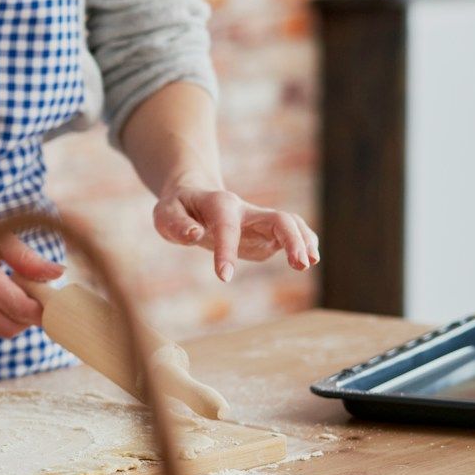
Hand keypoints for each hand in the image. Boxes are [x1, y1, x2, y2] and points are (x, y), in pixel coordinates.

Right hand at [0, 182, 63, 338]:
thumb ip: (27, 258)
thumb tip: (58, 274)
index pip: (23, 310)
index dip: (46, 308)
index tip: (60, 297)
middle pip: (11, 327)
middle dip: (31, 315)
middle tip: (40, 288)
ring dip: (16, 317)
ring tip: (20, 286)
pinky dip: (0, 316)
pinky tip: (3, 291)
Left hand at [152, 175, 319, 282]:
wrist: (192, 197)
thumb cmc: (177, 208)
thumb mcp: (165, 214)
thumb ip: (177, 225)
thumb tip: (195, 235)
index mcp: (218, 205)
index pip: (226, 226)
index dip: (227, 250)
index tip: (224, 277)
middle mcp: (244, 210)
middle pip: (277, 218)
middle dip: (291, 239)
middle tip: (301, 265)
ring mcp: (257, 221)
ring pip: (289, 224)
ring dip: (303, 242)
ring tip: (309, 263)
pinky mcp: (263, 234)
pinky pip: (288, 236)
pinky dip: (302, 245)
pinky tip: (309, 260)